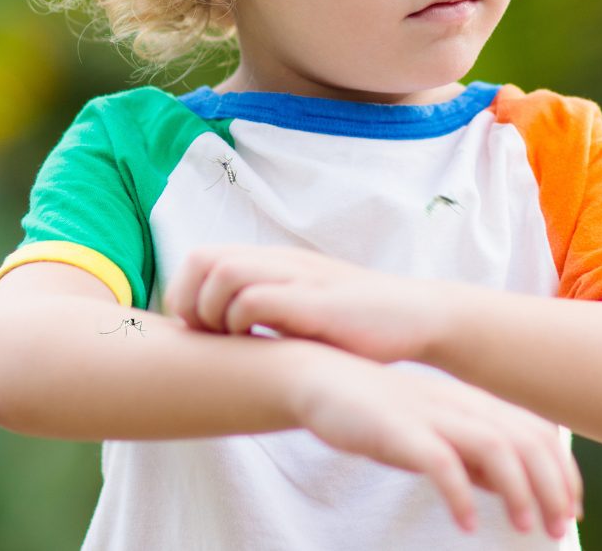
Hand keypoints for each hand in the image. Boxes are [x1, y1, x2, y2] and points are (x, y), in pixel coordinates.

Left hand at [165, 245, 444, 362]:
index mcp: (275, 262)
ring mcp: (301, 277)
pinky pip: (259, 299)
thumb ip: (268, 311)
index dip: (183, 293)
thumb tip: (219, 338)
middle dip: (189, 302)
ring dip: (213, 311)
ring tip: (230, 340)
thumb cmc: (358, 324)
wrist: (418, 316)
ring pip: (226, 273)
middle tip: (205, 337)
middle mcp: (282, 262)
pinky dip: (244, 322)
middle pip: (204, 259)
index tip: (195, 331)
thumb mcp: (304, 310)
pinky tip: (259, 345)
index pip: (202, 256)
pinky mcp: (317, 302)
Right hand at [289, 348, 583, 538]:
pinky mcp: (398, 429)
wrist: (321, 379)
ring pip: (493, 445)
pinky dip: (458, 491)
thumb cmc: (381, 414)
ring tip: (526, 527)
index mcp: (473, 404)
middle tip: (558, 529)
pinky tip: (464, 522)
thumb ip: (472, 458)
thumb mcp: (436, 435)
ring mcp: (431, 413)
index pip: (534, 432)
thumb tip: (508, 489)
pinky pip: (439, 460)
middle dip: (551, 484)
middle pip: (524, 438)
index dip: (560, 470)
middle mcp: (460, 404)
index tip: (571, 509)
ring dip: (517, 488)